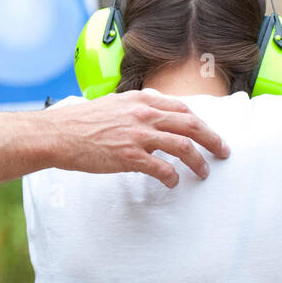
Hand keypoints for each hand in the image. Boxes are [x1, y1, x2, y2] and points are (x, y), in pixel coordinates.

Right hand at [46, 90, 230, 186]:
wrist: (58, 134)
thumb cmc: (80, 122)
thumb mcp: (113, 105)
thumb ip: (135, 109)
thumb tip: (150, 118)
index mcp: (141, 100)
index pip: (182, 108)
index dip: (200, 121)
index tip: (208, 132)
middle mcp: (145, 114)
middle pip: (192, 124)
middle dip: (213, 139)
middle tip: (223, 151)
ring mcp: (139, 135)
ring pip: (184, 146)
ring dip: (199, 161)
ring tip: (204, 172)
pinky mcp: (130, 156)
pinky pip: (162, 168)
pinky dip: (172, 177)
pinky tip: (173, 182)